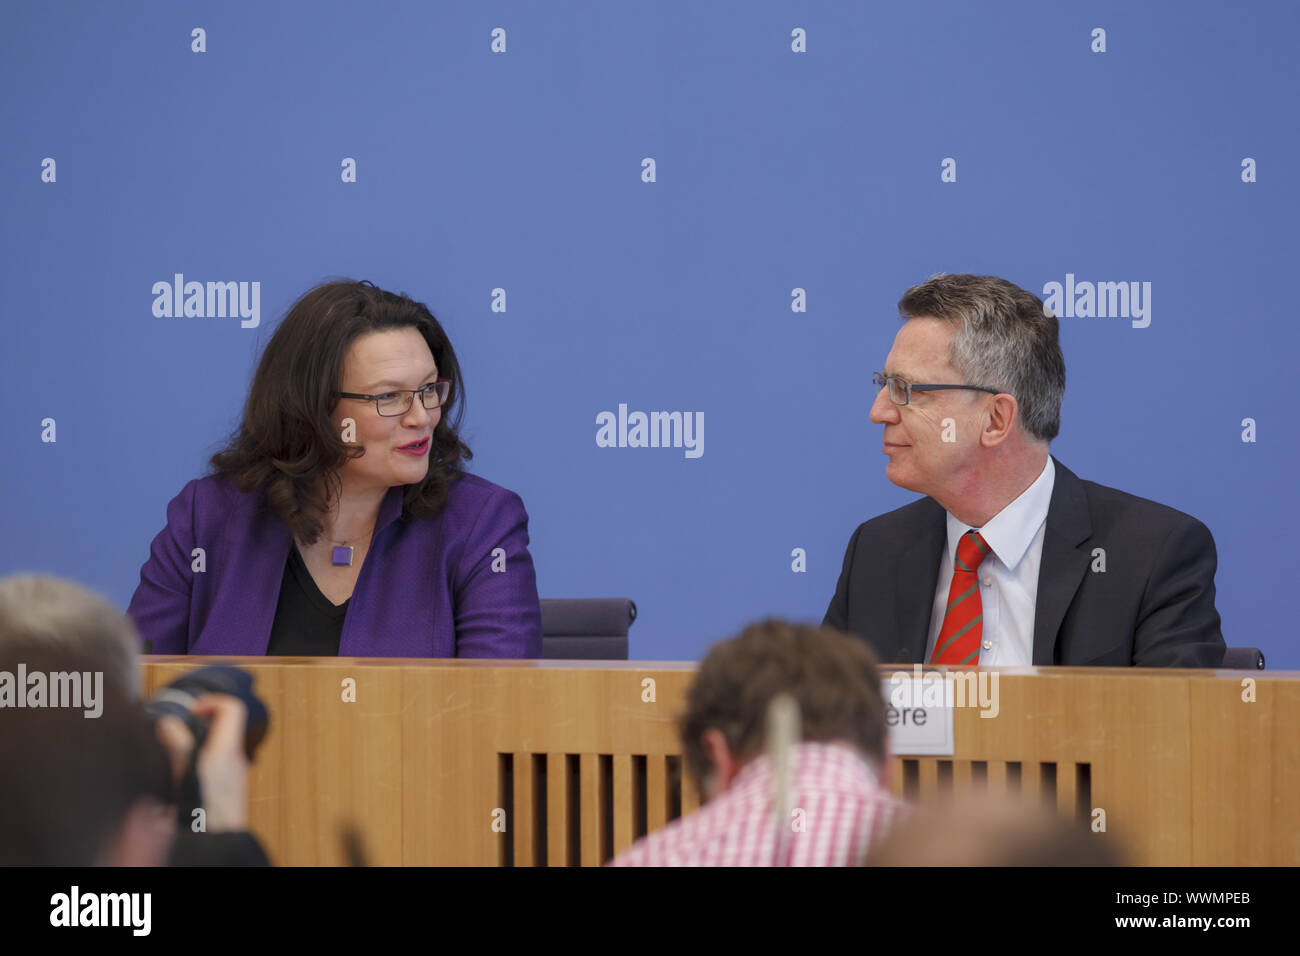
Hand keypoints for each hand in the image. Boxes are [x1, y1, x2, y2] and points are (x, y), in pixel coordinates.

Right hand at [151, 693, 250, 832]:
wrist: (217, 850)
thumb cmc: (204, 821)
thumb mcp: (184, 779)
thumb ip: (176, 749)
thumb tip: (168, 724)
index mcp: (226, 753)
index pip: (232, 709)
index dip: (210, 702)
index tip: (189, 711)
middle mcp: (235, 762)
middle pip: (223, 727)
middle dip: (198, 724)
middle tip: (174, 730)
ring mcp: (234, 777)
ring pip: (218, 747)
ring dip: (196, 744)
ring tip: (171, 752)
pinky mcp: (228, 792)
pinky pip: (216, 766)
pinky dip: (198, 762)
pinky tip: (177, 777)